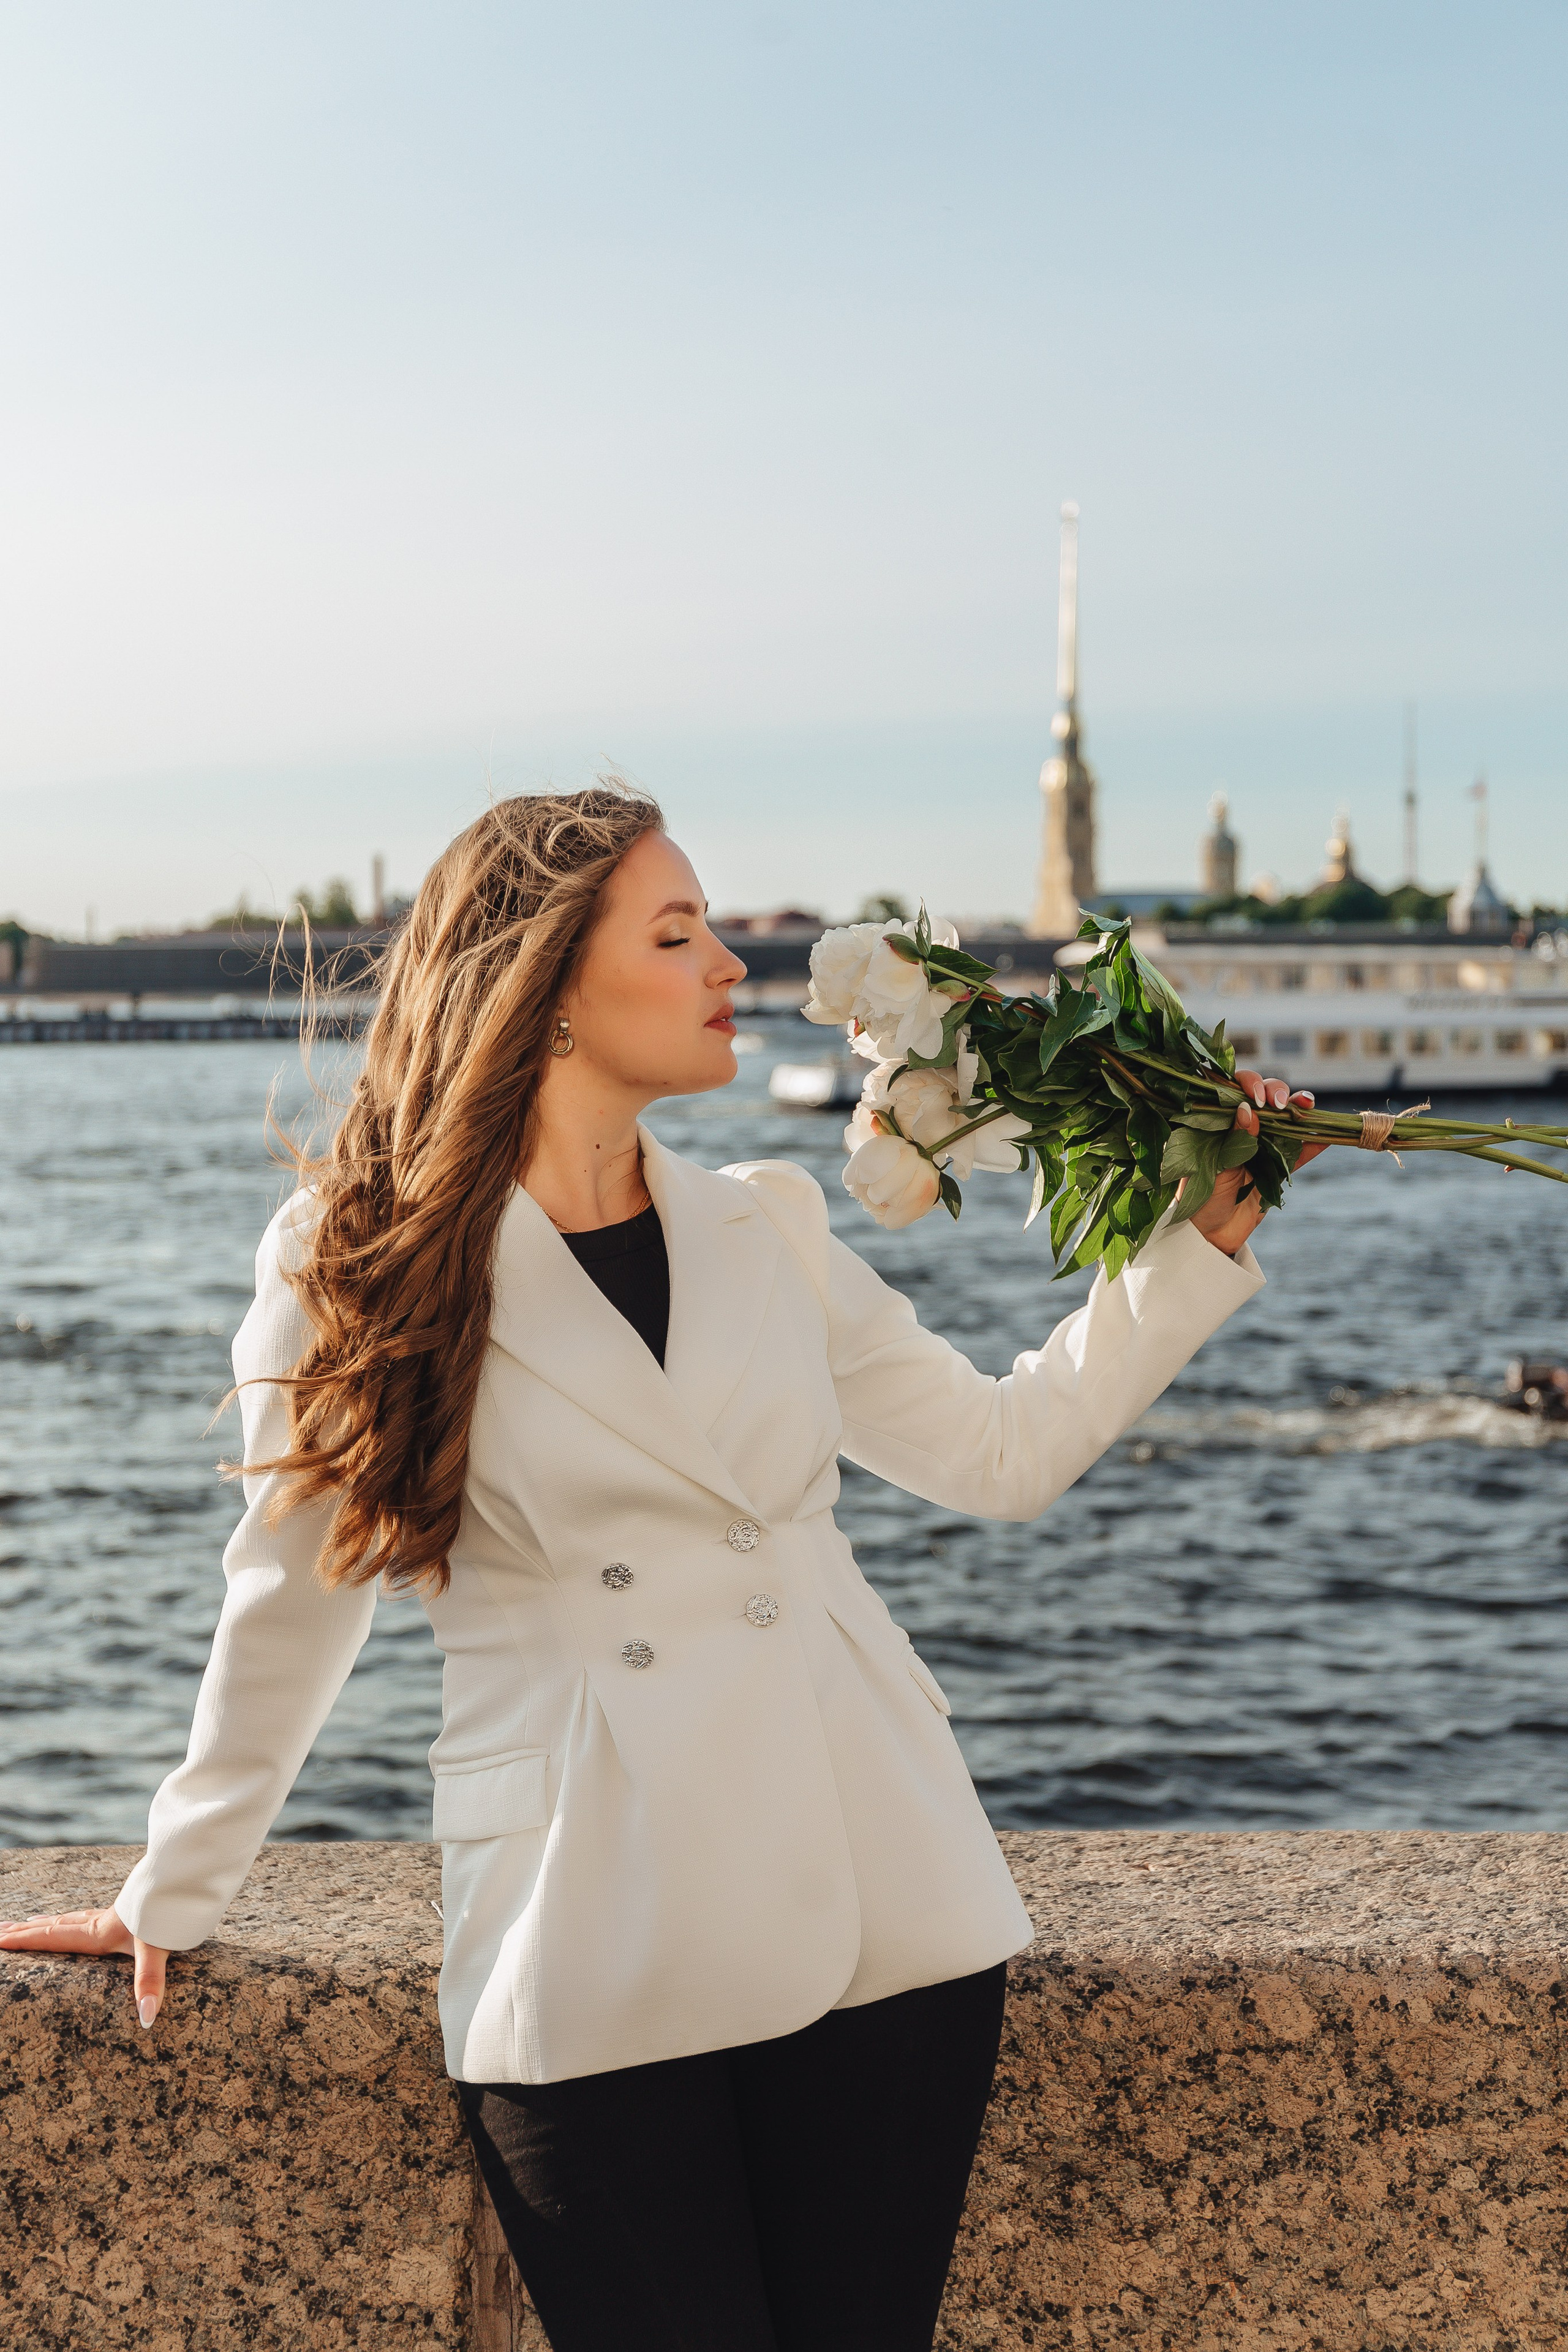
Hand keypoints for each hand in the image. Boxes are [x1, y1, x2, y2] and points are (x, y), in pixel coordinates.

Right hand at [0, 1905, 167, 2027]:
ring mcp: (114, 1914)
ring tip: (30, 1923)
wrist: (190, 1874)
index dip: (26, 1941)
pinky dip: (73, 1917)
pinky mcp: (127, 1910)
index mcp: (100, 1933)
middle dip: (26, 1931)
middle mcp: (102, 1922)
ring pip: (70, 1917)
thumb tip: (146, 2016)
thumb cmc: (172, 1911)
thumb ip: (150, 1981)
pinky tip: (81, 1918)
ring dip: (47, 1922)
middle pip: (55, 1926)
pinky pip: (88, 1914)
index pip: (54, 1938)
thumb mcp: (159, 1947)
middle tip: (0, 1931)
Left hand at [1188, 1070, 1328, 1255]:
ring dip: (1298, 1109)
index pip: (1233, 1091)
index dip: (1247, 1085)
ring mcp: (1261, 1146)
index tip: (1256, 1097)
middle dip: (1275, 1093)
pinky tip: (1327, 1135)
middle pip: (1263, 1099)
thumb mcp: (1215, 1168)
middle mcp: (1240, 1129)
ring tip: (1308, 1104)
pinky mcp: (1277, 1167)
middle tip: (1278, 1103)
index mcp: (1216, 1123)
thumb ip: (1234, 1141)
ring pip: (1284, 1120)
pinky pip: (1298, 1152)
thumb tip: (1248, 1111)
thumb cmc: (1201, 1199)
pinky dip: (1313, 1144)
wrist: (1210, 1236)